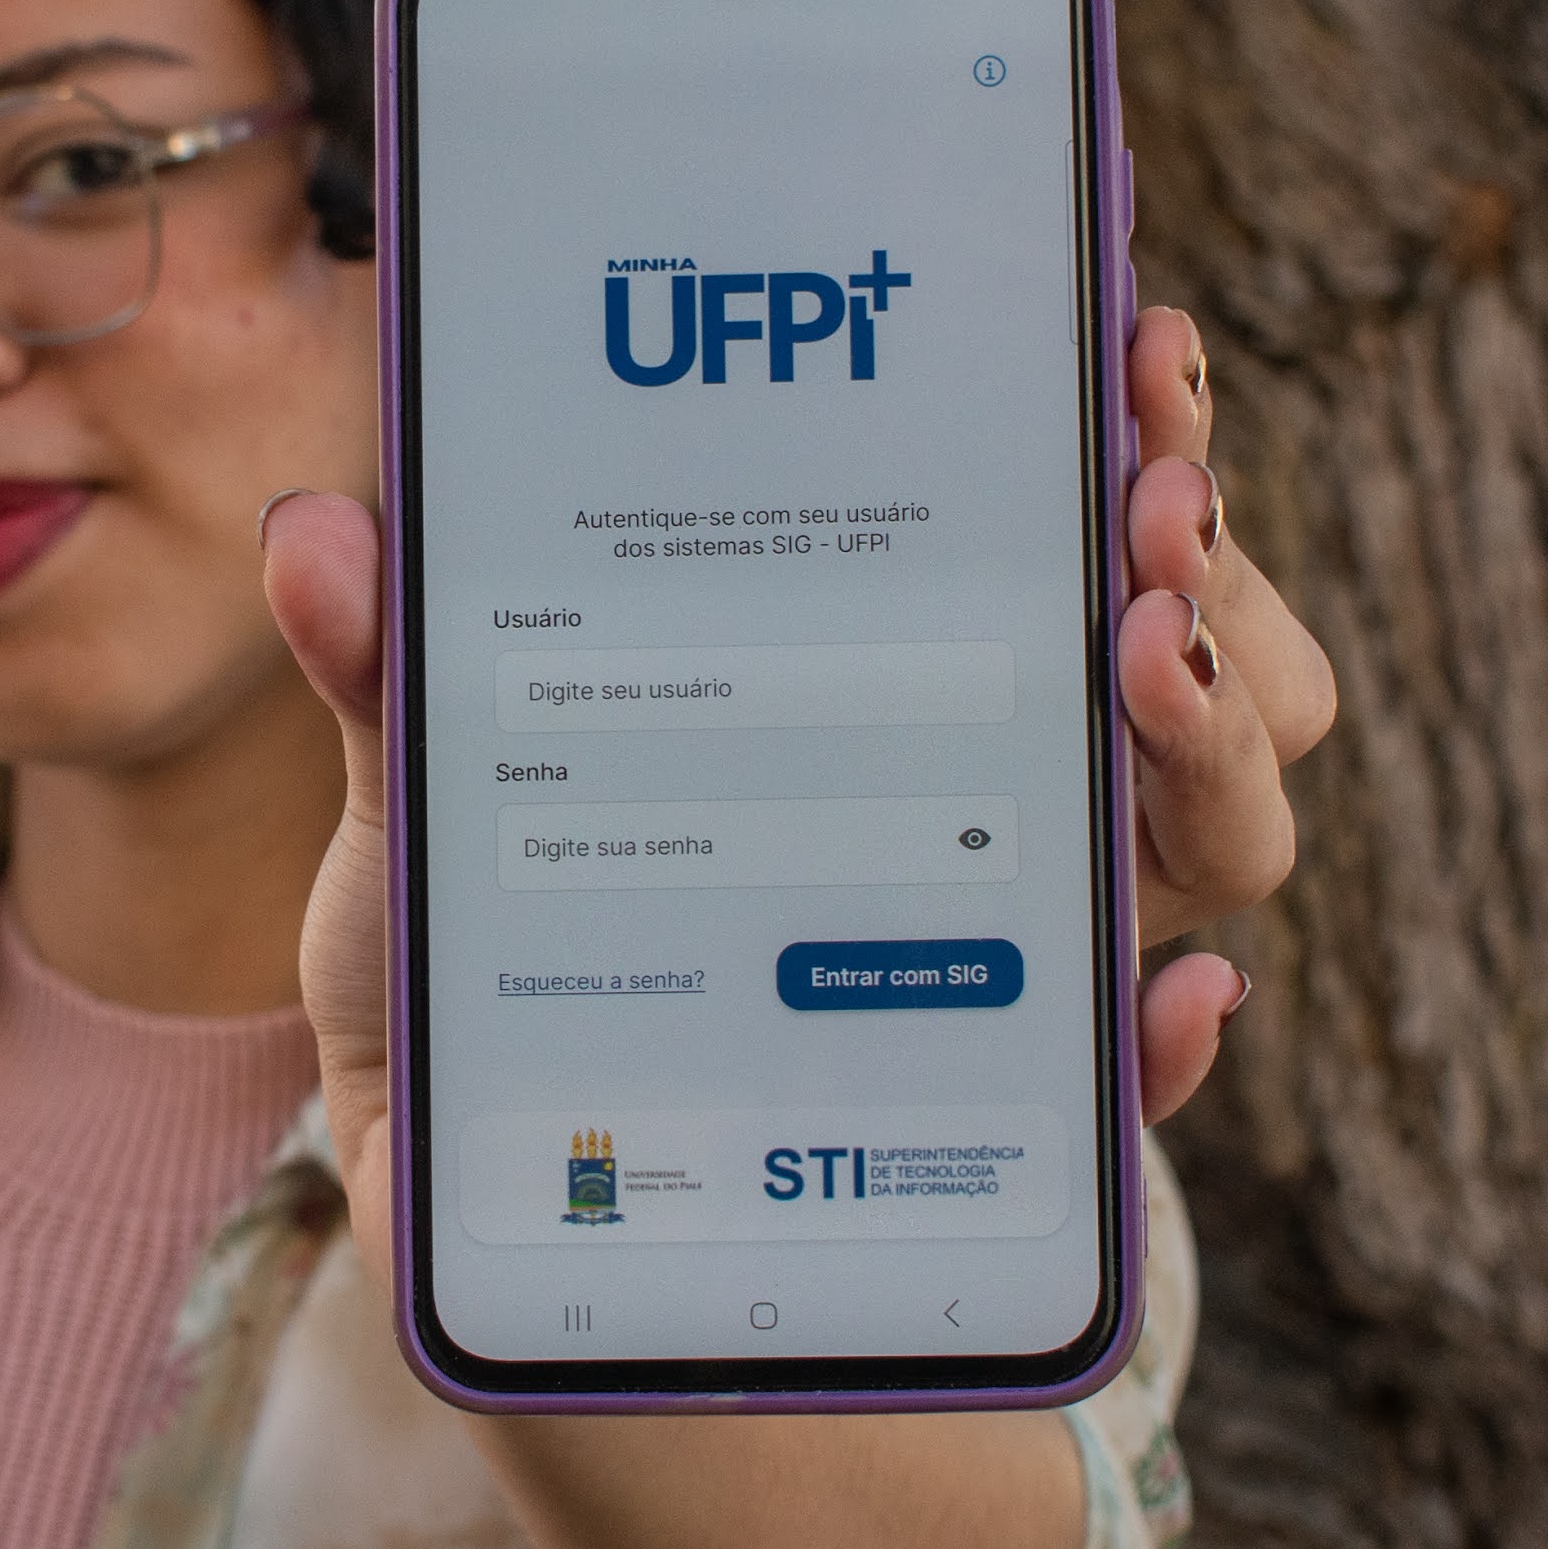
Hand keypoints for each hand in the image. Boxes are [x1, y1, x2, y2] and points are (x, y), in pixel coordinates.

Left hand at [260, 298, 1330, 1198]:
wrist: (468, 1202)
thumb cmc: (470, 967)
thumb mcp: (422, 808)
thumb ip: (394, 679)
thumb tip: (321, 533)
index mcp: (895, 673)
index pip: (1072, 524)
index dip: (1140, 430)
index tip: (1140, 346)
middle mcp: (995, 792)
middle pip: (1214, 661)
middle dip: (1211, 567)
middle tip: (1153, 509)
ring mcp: (1016, 950)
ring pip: (1225, 833)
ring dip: (1215, 742)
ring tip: (1147, 664)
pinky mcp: (992, 1124)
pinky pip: (1134, 1080)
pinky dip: (1168, 1038)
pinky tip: (1169, 997)